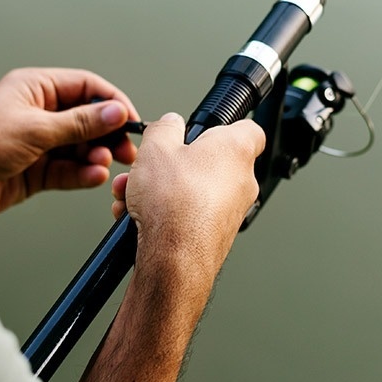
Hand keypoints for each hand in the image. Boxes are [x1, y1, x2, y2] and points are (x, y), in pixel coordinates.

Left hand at [0, 68, 139, 220]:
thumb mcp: (35, 129)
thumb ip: (80, 123)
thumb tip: (115, 112)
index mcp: (37, 88)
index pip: (87, 87)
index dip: (112, 102)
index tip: (130, 120)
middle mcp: (41, 113)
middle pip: (88, 119)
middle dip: (108, 134)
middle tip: (125, 150)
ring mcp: (40, 142)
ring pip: (81, 147)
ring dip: (96, 156)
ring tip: (104, 164)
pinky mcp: (38, 170)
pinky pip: (69, 170)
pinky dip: (82, 173)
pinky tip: (92, 177)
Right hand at [111, 113, 264, 286]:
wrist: (174, 258)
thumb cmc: (175, 204)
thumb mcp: (156, 147)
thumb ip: (164, 127)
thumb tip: (169, 123)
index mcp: (235, 150)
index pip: (248, 129)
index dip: (225, 126)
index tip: (205, 128)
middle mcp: (241, 181)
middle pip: (207, 162)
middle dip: (172, 163)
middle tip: (150, 166)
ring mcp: (230, 211)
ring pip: (192, 190)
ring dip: (161, 190)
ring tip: (133, 194)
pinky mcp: (216, 235)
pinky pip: (188, 215)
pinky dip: (165, 213)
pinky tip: (138, 217)